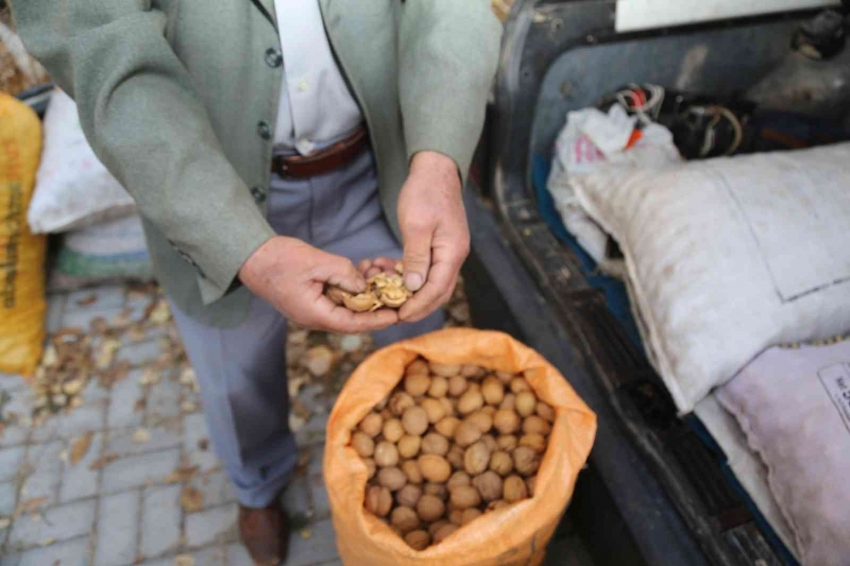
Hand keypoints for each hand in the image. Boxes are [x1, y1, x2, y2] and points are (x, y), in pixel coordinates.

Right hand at [238, 236, 398, 332]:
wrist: (252, 257)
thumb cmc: (279, 260)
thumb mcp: (316, 262)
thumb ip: (343, 274)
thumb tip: (364, 287)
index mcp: (315, 314)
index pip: (353, 324)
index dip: (377, 320)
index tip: (397, 315)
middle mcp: (315, 317)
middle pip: (352, 320)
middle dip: (375, 309)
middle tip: (397, 299)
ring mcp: (312, 310)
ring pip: (345, 309)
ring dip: (364, 298)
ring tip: (381, 282)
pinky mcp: (310, 300)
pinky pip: (336, 300)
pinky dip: (350, 290)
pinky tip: (362, 275)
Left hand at [396, 151, 469, 322]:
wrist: (436, 169)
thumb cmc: (425, 192)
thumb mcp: (416, 224)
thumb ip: (416, 257)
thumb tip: (415, 288)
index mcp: (452, 252)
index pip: (437, 289)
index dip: (418, 306)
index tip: (399, 316)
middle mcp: (455, 255)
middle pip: (439, 292)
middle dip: (419, 307)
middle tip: (395, 316)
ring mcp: (450, 251)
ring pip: (435, 283)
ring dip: (416, 295)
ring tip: (393, 300)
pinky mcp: (442, 246)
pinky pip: (430, 270)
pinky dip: (415, 279)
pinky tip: (396, 277)